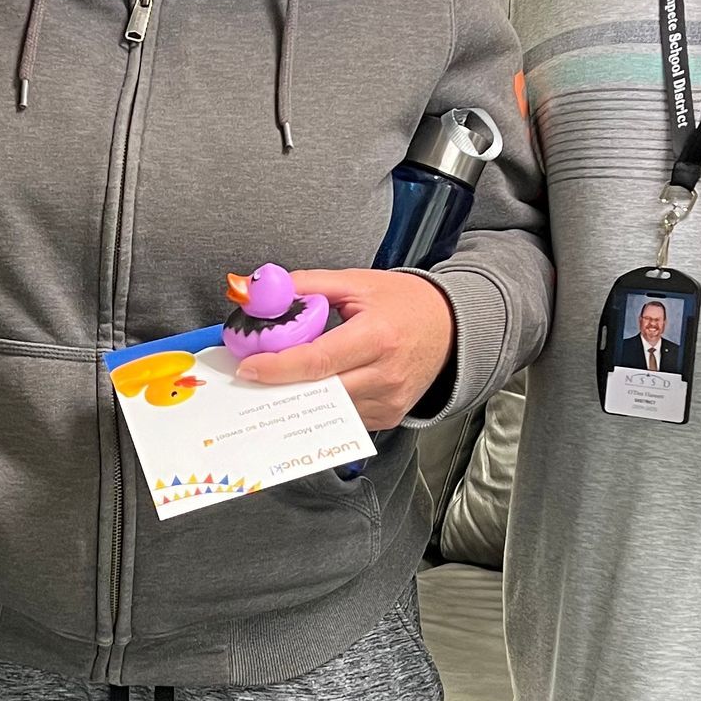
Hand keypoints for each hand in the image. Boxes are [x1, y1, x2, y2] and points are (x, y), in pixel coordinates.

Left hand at [234, 268, 455, 430]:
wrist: (450, 328)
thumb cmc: (404, 303)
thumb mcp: (356, 282)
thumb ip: (306, 285)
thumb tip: (260, 289)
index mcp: (378, 337)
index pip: (318, 361)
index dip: (278, 367)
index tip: (249, 368)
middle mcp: (385, 375)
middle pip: (318, 392)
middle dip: (281, 386)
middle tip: (254, 377)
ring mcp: (389, 401)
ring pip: (327, 410)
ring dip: (301, 396)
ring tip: (283, 378)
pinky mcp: (389, 417)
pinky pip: (343, 417)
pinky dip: (324, 404)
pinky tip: (317, 386)